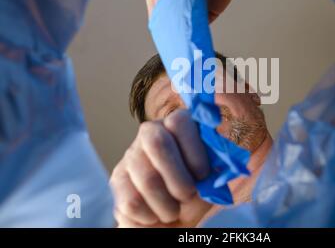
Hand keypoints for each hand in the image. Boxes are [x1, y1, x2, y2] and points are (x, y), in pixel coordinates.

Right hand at [110, 110, 211, 226]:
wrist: (172, 216)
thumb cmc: (196, 193)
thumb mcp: (209, 181)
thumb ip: (212, 170)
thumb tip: (211, 173)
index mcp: (178, 124)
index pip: (180, 123)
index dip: (194, 152)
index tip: (203, 176)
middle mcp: (151, 132)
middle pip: (158, 143)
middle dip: (179, 179)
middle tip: (187, 196)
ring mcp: (131, 155)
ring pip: (147, 178)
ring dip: (167, 206)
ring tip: (173, 211)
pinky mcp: (117, 180)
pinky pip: (131, 201)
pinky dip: (149, 217)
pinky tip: (154, 214)